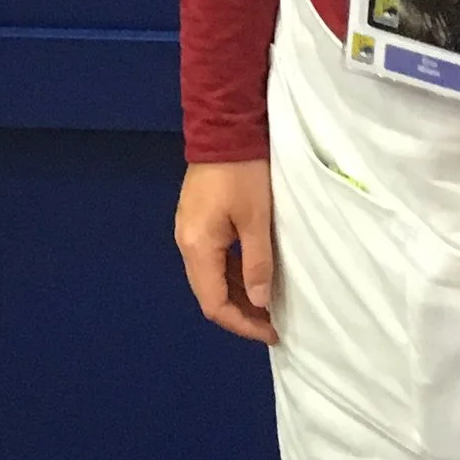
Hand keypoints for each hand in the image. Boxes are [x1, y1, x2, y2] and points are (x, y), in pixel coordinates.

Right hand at [175, 162, 275, 344]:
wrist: (223, 128)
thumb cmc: (243, 173)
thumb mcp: (257, 220)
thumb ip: (257, 263)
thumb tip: (260, 303)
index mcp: (198, 247)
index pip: (214, 304)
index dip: (242, 324)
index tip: (272, 331)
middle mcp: (186, 243)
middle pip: (209, 294)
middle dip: (241, 313)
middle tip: (273, 322)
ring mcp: (188, 231)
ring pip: (210, 278)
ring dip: (237, 294)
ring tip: (268, 302)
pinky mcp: (195, 220)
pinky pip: (212, 260)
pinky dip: (232, 274)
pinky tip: (253, 274)